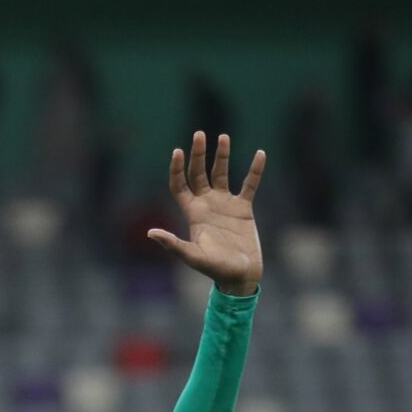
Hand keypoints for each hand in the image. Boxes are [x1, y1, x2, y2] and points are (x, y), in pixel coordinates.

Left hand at [147, 133, 265, 296]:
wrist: (239, 276)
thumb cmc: (215, 269)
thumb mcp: (193, 256)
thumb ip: (173, 244)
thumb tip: (151, 232)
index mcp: (193, 214)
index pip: (180, 186)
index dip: (177, 169)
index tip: (177, 151)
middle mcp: (207, 205)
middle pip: (199, 174)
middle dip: (198, 155)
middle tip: (199, 134)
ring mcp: (225, 205)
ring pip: (222, 174)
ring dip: (222, 156)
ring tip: (222, 136)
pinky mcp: (244, 209)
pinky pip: (249, 184)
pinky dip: (255, 171)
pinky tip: (260, 154)